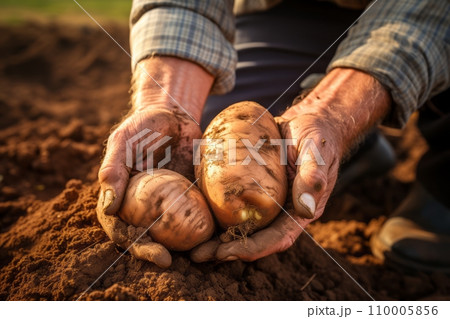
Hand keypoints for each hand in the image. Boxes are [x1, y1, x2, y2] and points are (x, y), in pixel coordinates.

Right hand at [97, 56, 212, 265]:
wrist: (175, 114)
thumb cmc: (144, 126)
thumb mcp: (124, 141)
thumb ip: (113, 169)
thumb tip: (108, 208)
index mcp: (123, 199)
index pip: (124, 230)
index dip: (138, 246)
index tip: (158, 254)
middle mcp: (145, 207)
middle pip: (150, 238)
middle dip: (161, 253)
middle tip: (174, 261)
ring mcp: (170, 204)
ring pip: (176, 233)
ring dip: (190, 248)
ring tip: (207, 255)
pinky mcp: (192, 198)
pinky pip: (199, 216)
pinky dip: (210, 228)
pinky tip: (224, 235)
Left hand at [191, 68, 390, 261]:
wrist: (310, 121)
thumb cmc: (316, 136)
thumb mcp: (317, 153)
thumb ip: (313, 177)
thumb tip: (307, 211)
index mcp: (301, 212)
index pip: (277, 239)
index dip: (251, 249)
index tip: (225, 252)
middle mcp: (283, 211)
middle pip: (255, 238)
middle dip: (227, 249)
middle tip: (199, 254)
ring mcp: (269, 201)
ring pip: (243, 225)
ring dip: (219, 238)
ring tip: (194, 245)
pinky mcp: (256, 188)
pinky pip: (237, 205)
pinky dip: (218, 215)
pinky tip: (199, 215)